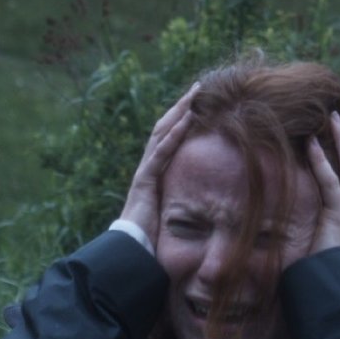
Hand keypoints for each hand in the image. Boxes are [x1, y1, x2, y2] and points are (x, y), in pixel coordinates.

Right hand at [119, 84, 196, 237]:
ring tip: (195, 95)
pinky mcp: (145, 180)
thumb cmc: (152, 237)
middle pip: (165, 128)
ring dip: (180, 112)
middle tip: (199, 88)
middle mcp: (148, 166)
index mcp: (155, 171)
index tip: (198, 102)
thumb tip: (209, 198)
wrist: (131, 250)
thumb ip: (183, 199)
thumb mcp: (172, 211)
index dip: (182, 118)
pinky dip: (174, 136)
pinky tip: (186, 121)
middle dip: (182, 107)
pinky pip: (161, 154)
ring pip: (162, 133)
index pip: (168, 137)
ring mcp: (145, 171)